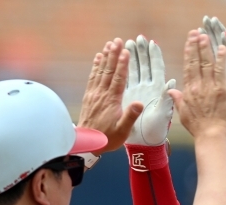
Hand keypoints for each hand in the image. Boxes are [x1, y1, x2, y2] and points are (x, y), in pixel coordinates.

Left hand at [77, 38, 142, 153]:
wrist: (86, 143)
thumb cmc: (107, 138)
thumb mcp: (122, 131)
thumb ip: (130, 116)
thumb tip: (139, 103)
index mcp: (112, 101)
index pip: (118, 79)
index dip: (122, 65)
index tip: (125, 52)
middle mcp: (102, 94)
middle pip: (108, 71)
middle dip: (113, 55)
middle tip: (117, 41)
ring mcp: (94, 94)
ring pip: (100, 72)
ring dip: (105, 57)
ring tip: (109, 45)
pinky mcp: (89, 96)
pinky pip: (92, 78)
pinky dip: (96, 66)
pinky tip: (98, 58)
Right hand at [123, 36, 175, 145]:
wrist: (143, 144)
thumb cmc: (155, 132)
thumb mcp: (162, 115)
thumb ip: (166, 99)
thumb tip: (172, 82)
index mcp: (156, 90)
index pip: (156, 68)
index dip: (154, 56)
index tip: (152, 43)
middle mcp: (146, 88)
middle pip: (144, 65)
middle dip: (141, 51)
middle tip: (137, 38)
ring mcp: (136, 91)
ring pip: (132, 70)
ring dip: (130, 57)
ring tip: (125, 44)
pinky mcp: (126, 97)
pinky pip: (121, 80)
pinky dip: (117, 70)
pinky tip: (113, 61)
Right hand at [169, 31, 225, 138]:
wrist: (211, 135)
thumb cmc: (199, 128)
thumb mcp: (183, 114)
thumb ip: (178, 100)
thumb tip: (171, 91)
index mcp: (188, 91)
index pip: (188, 67)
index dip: (189, 53)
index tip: (189, 42)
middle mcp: (198, 86)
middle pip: (196, 62)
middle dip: (196, 46)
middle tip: (197, 33)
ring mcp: (210, 87)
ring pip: (207, 63)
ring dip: (206, 48)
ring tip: (205, 36)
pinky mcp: (222, 89)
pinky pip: (221, 70)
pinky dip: (221, 58)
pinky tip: (221, 48)